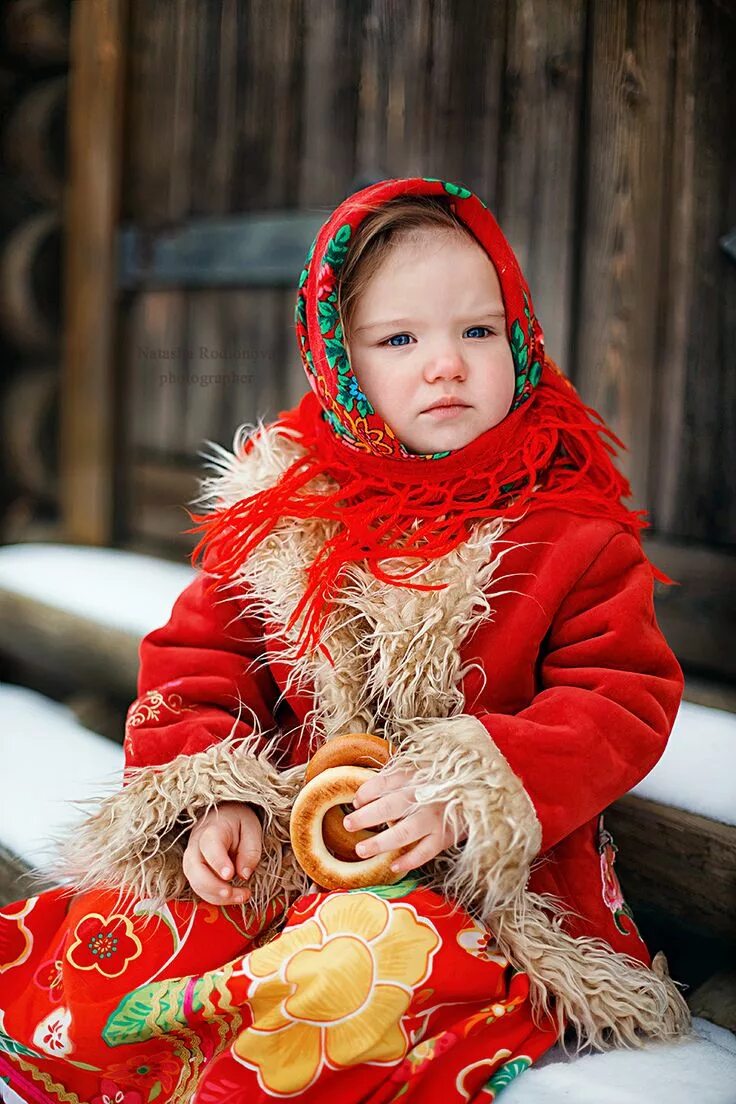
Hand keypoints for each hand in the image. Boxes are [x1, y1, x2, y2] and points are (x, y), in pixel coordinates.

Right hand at [183, 801, 261, 904]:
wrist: (224, 816)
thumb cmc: (239, 822)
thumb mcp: (252, 829)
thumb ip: (251, 851)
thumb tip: (244, 875)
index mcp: (213, 829)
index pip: (209, 845)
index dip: (217, 862)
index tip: (230, 875)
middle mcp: (196, 844)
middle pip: (194, 868)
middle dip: (212, 886)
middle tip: (232, 892)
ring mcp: (192, 858)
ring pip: (194, 882)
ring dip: (215, 895)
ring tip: (240, 896)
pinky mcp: (194, 871)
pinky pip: (199, 888)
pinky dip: (214, 897)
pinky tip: (232, 896)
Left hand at [342, 766, 467, 875]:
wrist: (479, 793)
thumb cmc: (441, 783)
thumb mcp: (420, 771)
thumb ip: (395, 780)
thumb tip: (363, 797)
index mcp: (415, 776)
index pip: (384, 782)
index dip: (367, 792)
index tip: (356, 801)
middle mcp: (424, 795)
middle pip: (390, 806)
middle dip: (366, 816)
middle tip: (348, 823)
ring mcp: (435, 817)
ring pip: (404, 832)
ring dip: (381, 842)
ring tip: (361, 849)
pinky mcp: (445, 836)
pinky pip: (424, 852)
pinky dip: (408, 860)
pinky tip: (393, 866)